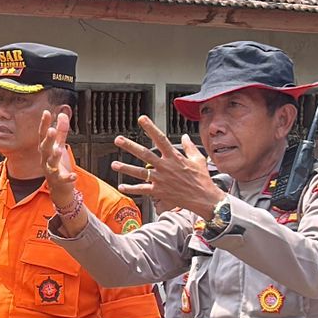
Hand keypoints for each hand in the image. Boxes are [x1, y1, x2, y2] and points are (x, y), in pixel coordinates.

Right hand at [36, 110, 79, 209]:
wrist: (59, 187)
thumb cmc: (58, 164)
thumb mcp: (59, 145)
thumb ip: (61, 131)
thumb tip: (62, 114)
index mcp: (45, 149)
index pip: (42, 135)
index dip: (44, 124)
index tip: (46, 113)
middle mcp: (45, 159)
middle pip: (45, 148)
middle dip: (48, 139)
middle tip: (52, 130)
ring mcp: (51, 170)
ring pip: (51, 163)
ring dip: (55, 156)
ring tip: (59, 150)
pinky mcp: (59, 180)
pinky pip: (62, 179)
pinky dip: (68, 177)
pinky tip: (73, 176)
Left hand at [110, 116, 224, 214]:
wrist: (204, 198)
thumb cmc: (202, 179)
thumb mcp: (198, 159)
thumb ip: (189, 146)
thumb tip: (184, 136)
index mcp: (174, 157)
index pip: (160, 138)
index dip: (150, 128)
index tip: (141, 119)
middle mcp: (165, 167)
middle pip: (144, 154)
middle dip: (130, 146)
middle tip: (118, 140)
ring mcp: (161, 180)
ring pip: (139, 173)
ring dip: (125, 168)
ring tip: (114, 164)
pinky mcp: (159, 192)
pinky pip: (143, 190)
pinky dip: (131, 189)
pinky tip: (121, 186)